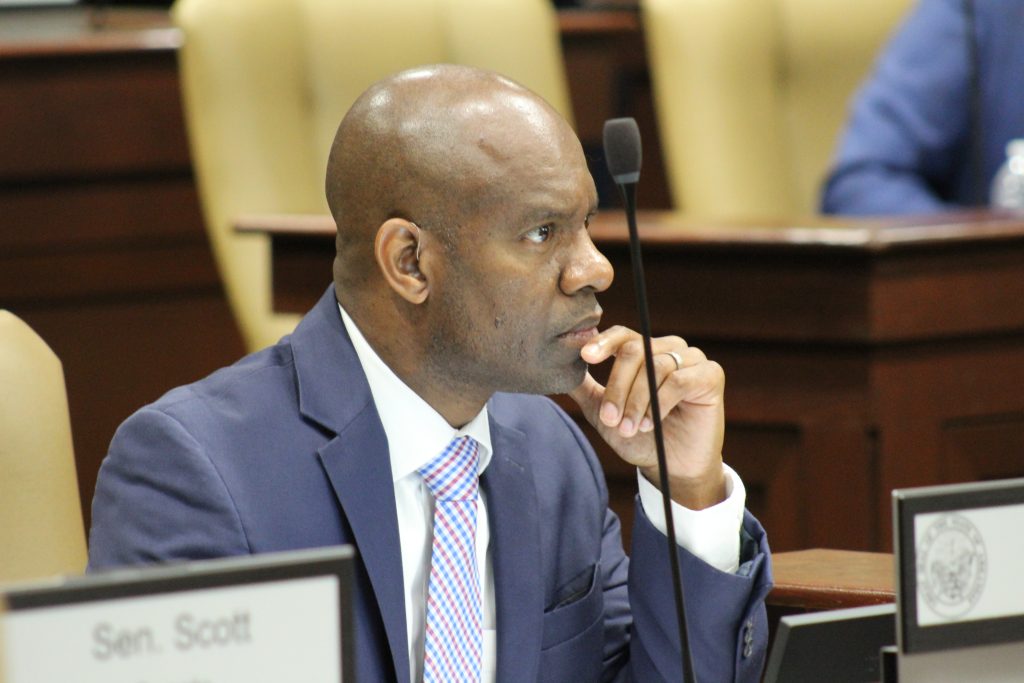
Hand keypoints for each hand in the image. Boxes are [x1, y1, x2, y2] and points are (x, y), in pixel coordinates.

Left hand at [568, 326, 725, 509]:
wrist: (671, 469)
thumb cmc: (640, 438)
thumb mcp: (604, 413)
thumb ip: (584, 389)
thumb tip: (557, 368)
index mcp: (644, 351)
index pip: (621, 335)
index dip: (603, 344)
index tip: (586, 357)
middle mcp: (668, 349)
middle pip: (634, 351)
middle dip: (618, 388)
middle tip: (611, 419)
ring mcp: (691, 359)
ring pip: (655, 366)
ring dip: (637, 401)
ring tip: (630, 428)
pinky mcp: (711, 375)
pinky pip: (680, 380)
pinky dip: (660, 403)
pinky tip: (651, 424)